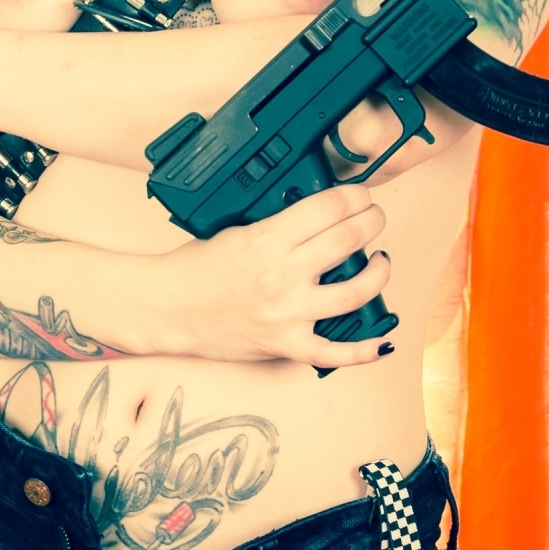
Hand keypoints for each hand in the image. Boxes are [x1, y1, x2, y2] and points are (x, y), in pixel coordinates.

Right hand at [154, 186, 392, 368]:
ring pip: (355, 292)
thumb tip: (317, 217)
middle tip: (373, 218)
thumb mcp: (237, 230)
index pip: (329, 208)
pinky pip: (334, 353)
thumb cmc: (195, 269)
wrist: (166, 308)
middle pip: (348, 241)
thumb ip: (277, 226)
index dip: (355, 197)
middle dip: (371, 222)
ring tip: (380, 260)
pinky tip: (382, 339)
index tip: (360, 195)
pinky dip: (363, 350)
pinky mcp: (285, 344)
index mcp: (267, 240)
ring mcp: (287, 313)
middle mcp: (282, 275)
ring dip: (378, 272)